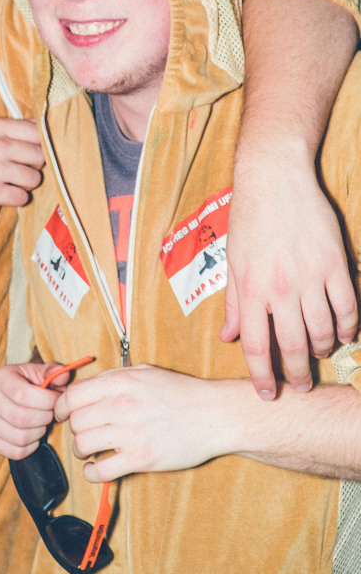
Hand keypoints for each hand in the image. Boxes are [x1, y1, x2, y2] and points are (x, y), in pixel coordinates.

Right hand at [0, 118, 43, 209]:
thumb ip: (7, 127)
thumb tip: (37, 124)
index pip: (37, 132)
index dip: (38, 144)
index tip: (31, 152)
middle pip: (40, 156)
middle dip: (33, 165)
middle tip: (18, 170)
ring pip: (34, 179)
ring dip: (25, 184)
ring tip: (9, 182)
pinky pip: (22, 197)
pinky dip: (16, 199)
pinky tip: (3, 194)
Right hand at [0, 362, 68, 458]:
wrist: (12, 394)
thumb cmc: (30, 383)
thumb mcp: (40, 372)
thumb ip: (53, 372)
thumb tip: (63, 376)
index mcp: (0, 377)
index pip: (21, 395)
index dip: (45, 401)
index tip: (56, 400)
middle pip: (20, 418)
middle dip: (44, 418)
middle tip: (51, 413)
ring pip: (19, 437)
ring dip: (39, 432)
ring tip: (42, 422)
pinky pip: (15, 452)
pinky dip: (31, 447)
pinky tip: (34, 434)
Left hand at [54, 365, 228, 480]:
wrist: (214, 415)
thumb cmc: (179, 392)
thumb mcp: (143, 371)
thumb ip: (112, 377)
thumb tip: (83, 387)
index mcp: (120, 382)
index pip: (72, 396)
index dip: (61, 407)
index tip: (62, 414)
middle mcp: (122, 406)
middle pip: (75, 422)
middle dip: (74, 428)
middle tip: (82, 432)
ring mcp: (131, 433)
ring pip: (83, 445)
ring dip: (81, 450)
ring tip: (89, 449)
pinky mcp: (141, 459)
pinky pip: (101, 471)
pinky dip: (92, 473)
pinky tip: (97, 467)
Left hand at [223, 153, 356, 399]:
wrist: (274, 178)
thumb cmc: (248, 218)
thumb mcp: (232, 261)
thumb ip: (234, 303)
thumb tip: (227, 337)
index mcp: (250, 289)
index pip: (256, 346)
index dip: (262, 376)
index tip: (268, 395)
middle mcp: (280, 288)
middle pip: (293, 346)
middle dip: (297, 373)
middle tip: (301, 387)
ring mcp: (310, 276)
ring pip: (323, 331)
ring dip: (322, 350)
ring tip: (318, 357)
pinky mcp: (335, 264)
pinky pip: (347, 306)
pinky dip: (348, 326)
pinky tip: (343, 335)